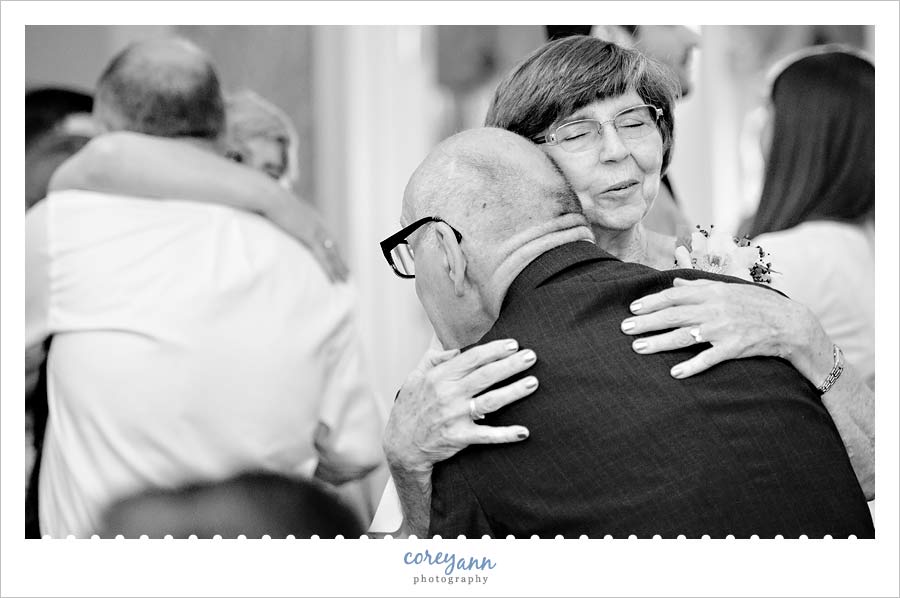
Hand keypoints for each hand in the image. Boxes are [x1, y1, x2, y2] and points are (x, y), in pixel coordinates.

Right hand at [271, 198, 348, 282]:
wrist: (268, 195)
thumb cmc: (266, 198)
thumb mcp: (277, 207)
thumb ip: (280, 214)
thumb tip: (271, 217)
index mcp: (310, 215)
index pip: (326, 234)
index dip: (332, 247)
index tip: (336, 256)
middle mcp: (316, 222)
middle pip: (333, 244)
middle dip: (340, 259)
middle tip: (347, 272)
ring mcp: (315, 229)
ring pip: (331, 253)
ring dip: (338, 268)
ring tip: (344, 280)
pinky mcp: (309, 236)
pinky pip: (323, 257)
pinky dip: (330, 269)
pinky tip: (334, 279)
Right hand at [383, 339, 537, 473]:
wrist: (401, 445)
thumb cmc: (410, 409)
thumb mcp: (414, 377)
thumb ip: (433, 358)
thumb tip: (453, 346)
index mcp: (439, 377)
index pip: (472, 358)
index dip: (494, 350)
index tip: (513, 344)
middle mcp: (448, 394)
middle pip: (486, 375)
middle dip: (511, 364)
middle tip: (531, 356)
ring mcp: (455, 416)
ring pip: (491, 401)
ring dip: (514, 392)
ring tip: (533, 383)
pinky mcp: (460, 437)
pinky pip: (487, 435)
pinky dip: (506, 434)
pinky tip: (524, 431)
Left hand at [620, 278, 831, 381]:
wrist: (791, 323)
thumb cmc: (757, 305)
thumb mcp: (729, 289)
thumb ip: (700, 286)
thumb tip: (676, 282)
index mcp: (713, 292)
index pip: (675, 296)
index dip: (653, 302)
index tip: (633, 308)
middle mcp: (715, 309)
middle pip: (674, 315)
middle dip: (647, 322)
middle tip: (624, 328)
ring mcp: (724, 329)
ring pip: (685, 336)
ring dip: (659, 343)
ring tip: (638, 348)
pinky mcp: (734, 348)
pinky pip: (709, 359)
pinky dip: (692, 366)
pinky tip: (674, 373)